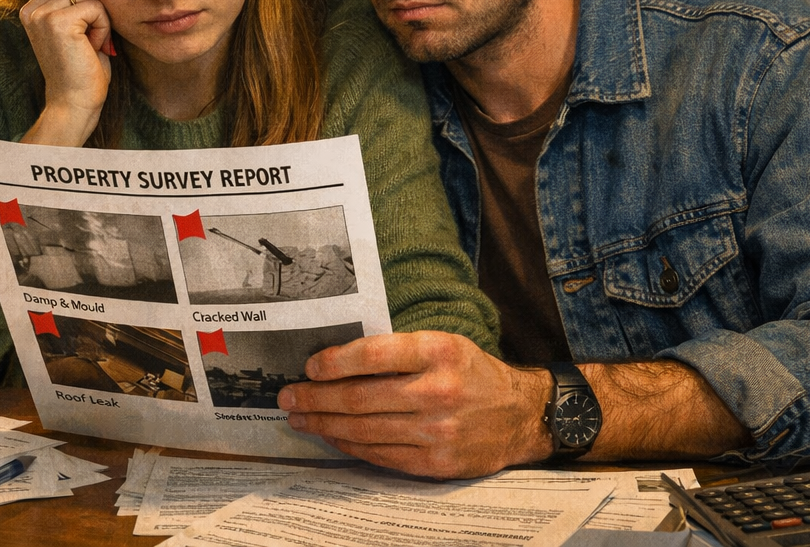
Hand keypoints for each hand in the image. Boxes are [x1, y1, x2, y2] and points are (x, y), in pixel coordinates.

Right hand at [18, 0, 112, 145]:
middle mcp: (32, 8)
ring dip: (101, 17)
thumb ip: (78, 0)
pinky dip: (103, 28)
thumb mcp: (79, 28)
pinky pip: (96, 8)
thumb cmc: (84, 69)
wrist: (74, 104)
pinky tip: (93, 48)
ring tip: (91, 43)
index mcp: (34, 8)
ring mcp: (41, 14)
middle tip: (92, 33)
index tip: (91, 20)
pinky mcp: (55, 22)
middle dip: (96, 0)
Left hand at [277, 331, 552, 478]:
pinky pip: (380, 455)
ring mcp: (437, 431)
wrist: (521, 415)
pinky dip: (349, 445)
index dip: (335, 361)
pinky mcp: (436, 463)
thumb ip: (400, 351)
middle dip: (316, 397)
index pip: (374, 354)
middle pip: (361, 396)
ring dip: (324, 423)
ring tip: (300, 417)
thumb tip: (339, 360)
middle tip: (288, 396)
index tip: (310, 365)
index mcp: (440, 352)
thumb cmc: (474, 374)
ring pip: (364, 429)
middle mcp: (438, 390)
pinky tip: (332, 436)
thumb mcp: (445, 345)